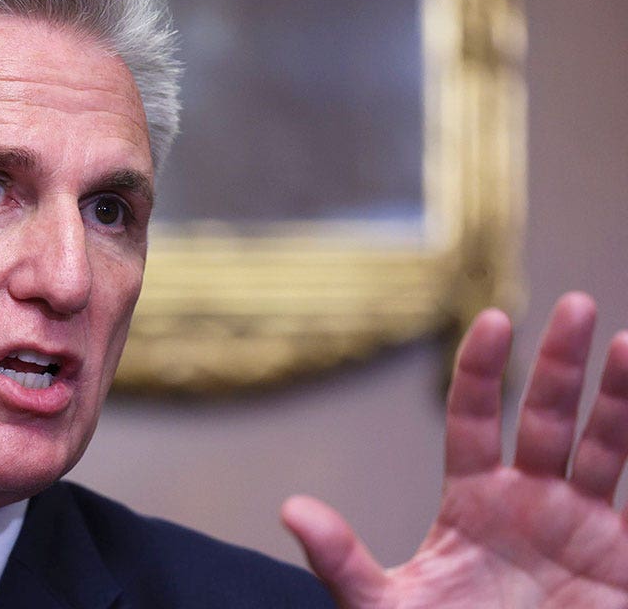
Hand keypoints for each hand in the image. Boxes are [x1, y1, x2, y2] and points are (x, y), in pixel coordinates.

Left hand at [281, 292, 627, 607]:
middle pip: (548, 417)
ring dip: (621, 397)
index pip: (476, 419)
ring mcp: (582, 527)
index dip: (483, 371)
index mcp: (473, 501)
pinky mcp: (622, 558)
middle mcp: (531, 502)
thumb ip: (342, 560)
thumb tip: (290, 508)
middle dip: (562, 363)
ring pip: (606, 448)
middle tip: (577, 306)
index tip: (493, 321)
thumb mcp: (385, 607)